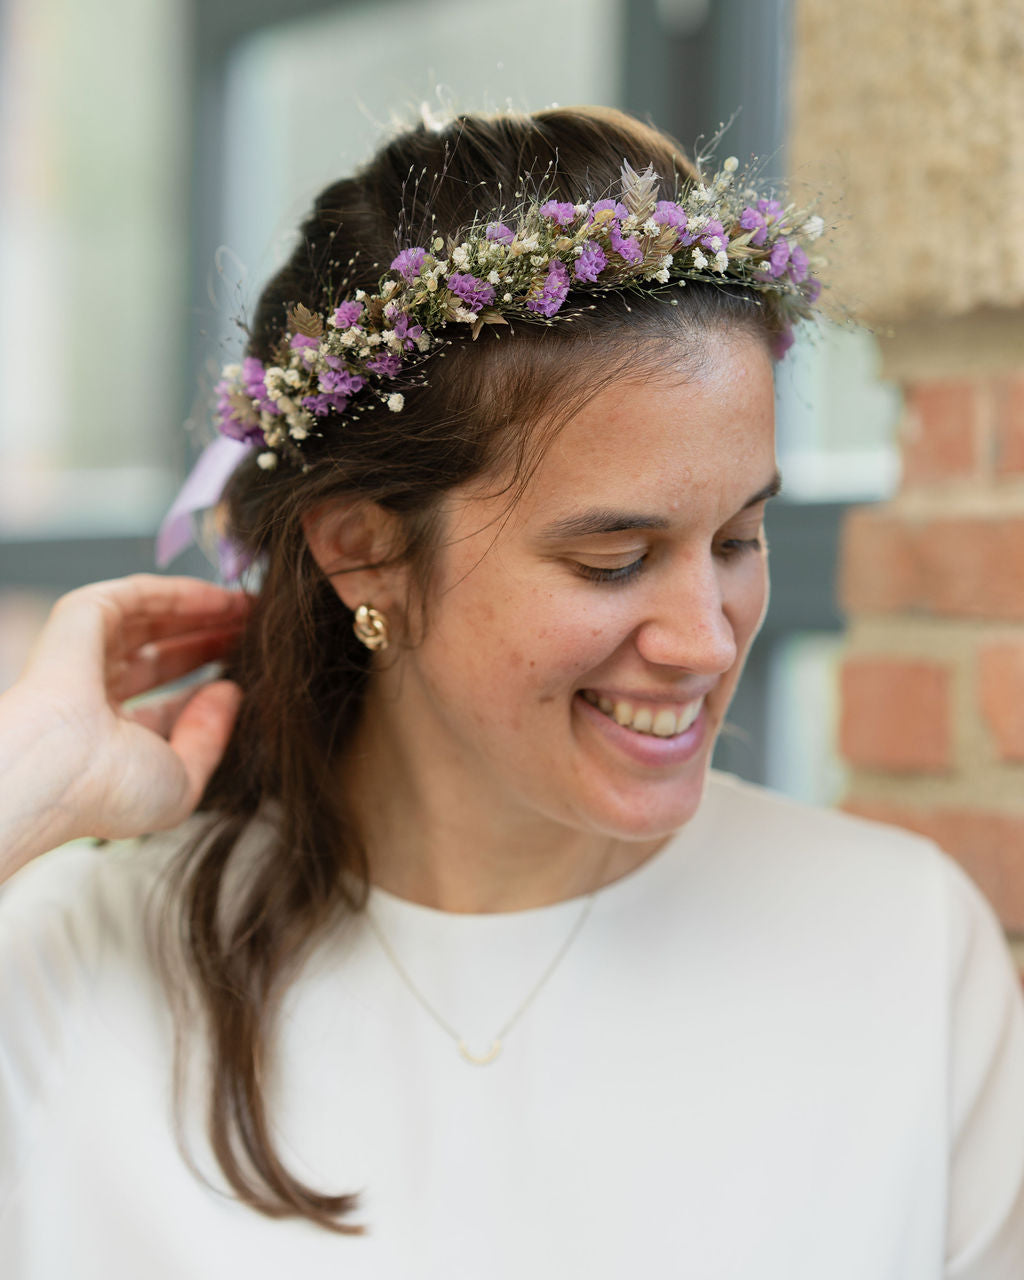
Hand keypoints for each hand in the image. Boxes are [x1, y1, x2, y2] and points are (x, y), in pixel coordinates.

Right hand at [0, 575, 249, 880]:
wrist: (59, 768)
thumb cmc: (113, 789)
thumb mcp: (180, 779)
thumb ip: (210, 737)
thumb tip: (231, 692)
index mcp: (111, 739)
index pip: (169, 704)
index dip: (210, 685)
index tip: (254, 674)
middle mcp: (95, 693)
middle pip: (165, 656)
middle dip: (213, 642)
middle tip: (260, 634)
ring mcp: (85, 653)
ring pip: (155, 621)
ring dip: (205, 613)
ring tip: (253, 609)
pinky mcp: (81, 616)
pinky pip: (141, 594)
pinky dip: (185, 592)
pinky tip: (226, 597)